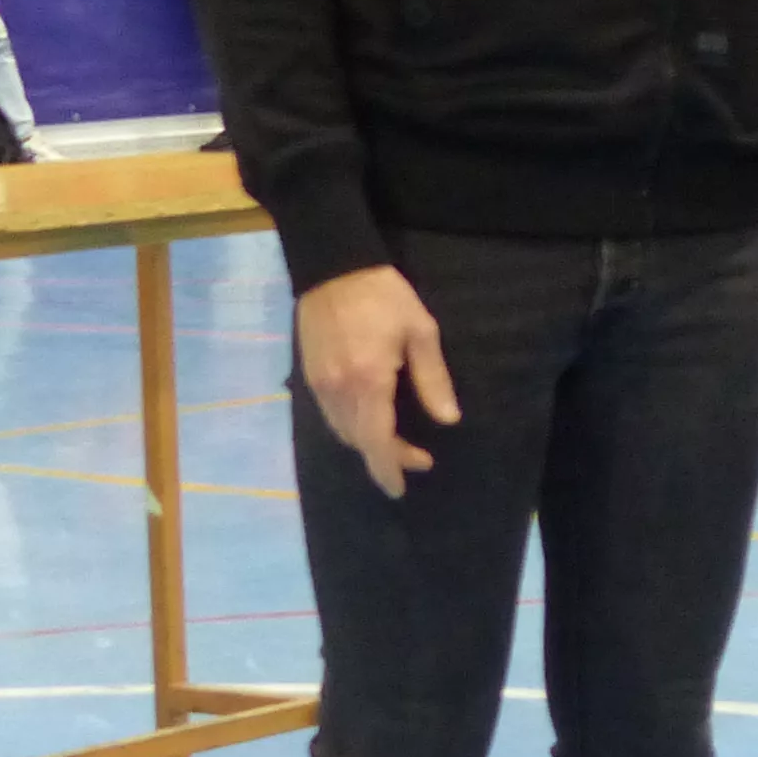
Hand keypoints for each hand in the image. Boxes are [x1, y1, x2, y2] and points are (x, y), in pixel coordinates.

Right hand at [296, 265, 458, 499]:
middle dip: (386, 457)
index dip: (389, 467)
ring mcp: (319, 384)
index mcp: (368, 381)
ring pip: (342, 432)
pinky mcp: (309, 376)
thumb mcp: (420, 331)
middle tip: (419, 458)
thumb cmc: (385, 296)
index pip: (376, 440)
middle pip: (360, 441)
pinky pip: (331, 416)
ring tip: (397, 446)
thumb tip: (448, 419)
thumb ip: (433, 379)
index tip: (400, 488)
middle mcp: (338, 390)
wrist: (333, 268)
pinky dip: (351, 429)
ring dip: (368, 445)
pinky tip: (370, 423)